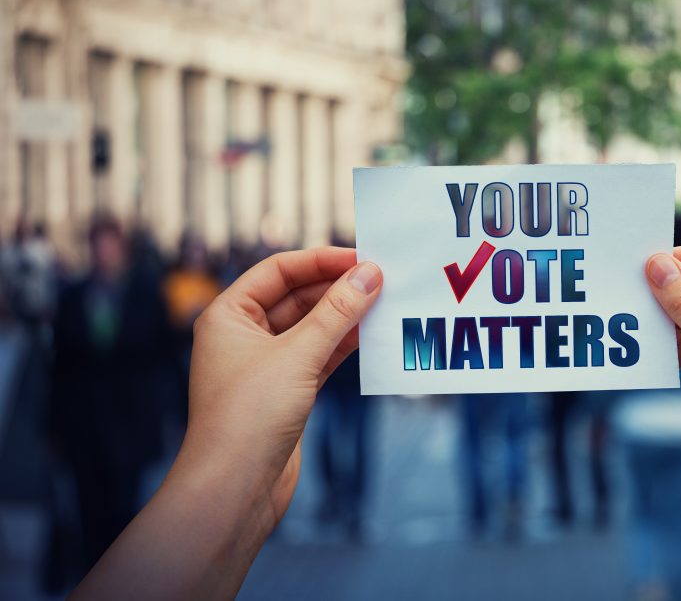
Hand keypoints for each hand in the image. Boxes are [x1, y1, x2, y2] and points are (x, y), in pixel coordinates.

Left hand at [182, 247, 381, 520]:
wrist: (234, 490)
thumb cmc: (249, 417)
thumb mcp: (298, 355)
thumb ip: (337, 312)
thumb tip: (370, 273)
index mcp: (229, 316)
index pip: (278, 271)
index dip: (320, 260)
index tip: (362, 257)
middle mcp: (244, 336)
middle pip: (297, 297)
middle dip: (337, 288)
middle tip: (382, 279)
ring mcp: (266, 365)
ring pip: (313, 327)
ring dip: (345, 316)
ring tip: (384, 303)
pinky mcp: (287, 392)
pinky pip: (320, 355)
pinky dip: (345, 345)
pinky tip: (373, 336)